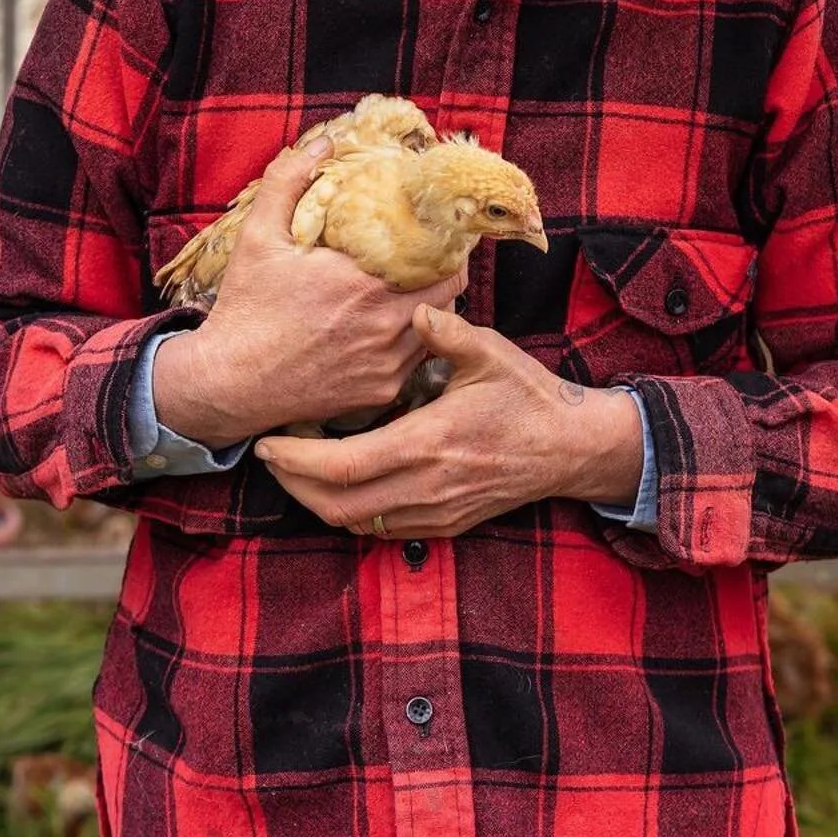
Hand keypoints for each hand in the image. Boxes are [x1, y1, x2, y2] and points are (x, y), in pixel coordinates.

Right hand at [152, 142, 464, 448]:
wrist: (228, 383)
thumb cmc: (245, 308)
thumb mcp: (258, 237)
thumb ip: (288, 181)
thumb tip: (323, 142)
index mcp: (363, 283)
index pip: (442, 259)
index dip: (447, 243)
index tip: (441, 231)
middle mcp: (384, 325)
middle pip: (451, 292)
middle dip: (446, 271)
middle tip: (431, 258)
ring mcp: (386, 363)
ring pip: (437, 328)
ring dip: (431, 308)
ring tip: (413, 290)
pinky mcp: (379, 392)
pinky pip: (416, 361)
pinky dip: (412, 343)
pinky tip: (389, 329)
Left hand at [253, 302, 644, 539]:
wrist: (569, 448)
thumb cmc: (526, 395)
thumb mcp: (489, 353)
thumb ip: (447, 333)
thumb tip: (414, 308)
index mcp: (429, 442)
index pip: (342, 466)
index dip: (295, 460)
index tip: (268, 442)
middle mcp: (426, 486)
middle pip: (335, 505)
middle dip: (292, 486)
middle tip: (269, 457)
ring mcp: (435, 512)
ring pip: (354, 523)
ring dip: (316, 502)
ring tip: (295, 470)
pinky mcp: (444, 525)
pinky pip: (381, 529)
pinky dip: (349, 512)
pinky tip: (340, 484)